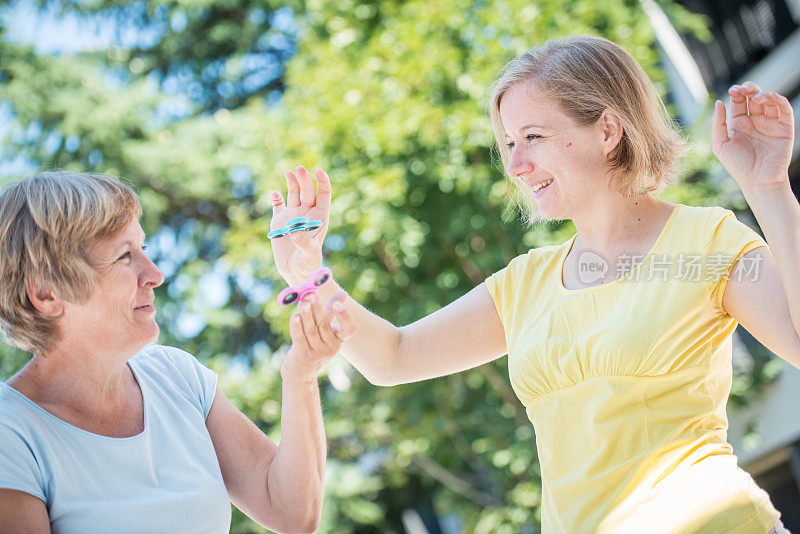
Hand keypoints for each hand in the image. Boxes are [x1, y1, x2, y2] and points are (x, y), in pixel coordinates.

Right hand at [270, 166, 331, 284]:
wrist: (295, 272)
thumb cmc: (308, 264)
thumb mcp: (309, 254)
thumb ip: (305, 243)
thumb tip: (295, 232)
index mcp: (319, 217)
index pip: (324, 195)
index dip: (322, 182)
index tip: (318, 171)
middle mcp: (307, 213)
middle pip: (307, 191)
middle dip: (304, 179)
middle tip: (299, 169)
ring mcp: (293, 216)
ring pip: (294, 193)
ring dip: (292, 182)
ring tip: (289, 172)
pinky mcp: (279, 221)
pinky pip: (277, 205)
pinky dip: (276, 198)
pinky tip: (275, 194)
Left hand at [281, 291, 354, 383]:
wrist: (301, 372)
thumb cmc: (315, 345)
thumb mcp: (326, 330)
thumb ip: (332, 311)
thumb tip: (343, 293)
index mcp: (339, 339)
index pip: (349, 329)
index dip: (344, 317)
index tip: (337, 304)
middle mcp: (331, 347)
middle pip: (324, 325)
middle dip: (317, 308)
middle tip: (311, 295)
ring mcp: (317, 352)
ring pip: (311, 330)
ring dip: (306, 315)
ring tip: (302, 302)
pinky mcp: (302, 354)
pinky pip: (299, 338)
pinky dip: (296, 327)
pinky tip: (294, 317)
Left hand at [711, 81, 793, 193]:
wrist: (758, 180)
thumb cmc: (737, 166)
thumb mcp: (721, 145)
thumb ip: (717, 124)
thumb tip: (718, 102)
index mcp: (739, 124)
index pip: (739, 102)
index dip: (737, 93)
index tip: (732, 90)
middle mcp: (755, 121)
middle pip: (754, 97)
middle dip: (749, 89)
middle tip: (744, 89)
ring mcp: (770, 123)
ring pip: (769, 100)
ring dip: (764, 94)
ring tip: (756, 97)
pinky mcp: (785, 127)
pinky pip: (784, 109)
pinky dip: (779, 100)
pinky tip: (770, 98)